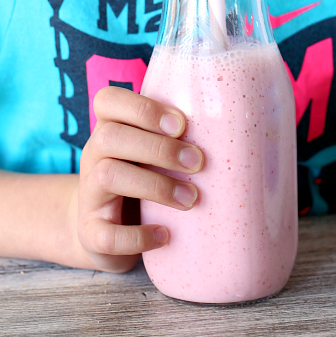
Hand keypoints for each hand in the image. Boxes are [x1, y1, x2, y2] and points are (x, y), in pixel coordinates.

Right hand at [73, 86, 202, 272]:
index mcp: (110, 129)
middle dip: (158, 148)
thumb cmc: (141, 178)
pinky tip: (165, 235)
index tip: (181, 124)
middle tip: (198, 162)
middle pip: (110, 136)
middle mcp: (93, 156)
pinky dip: (138, 236)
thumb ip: (179, 136)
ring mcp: (88, 195)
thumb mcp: (151, 153)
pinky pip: (106, 234)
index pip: (108, 100)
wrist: (102, 231)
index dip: (142, 107)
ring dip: (155, 185)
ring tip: (191, 198)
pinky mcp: (91, 234)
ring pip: (107, 176)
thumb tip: (247, 122)